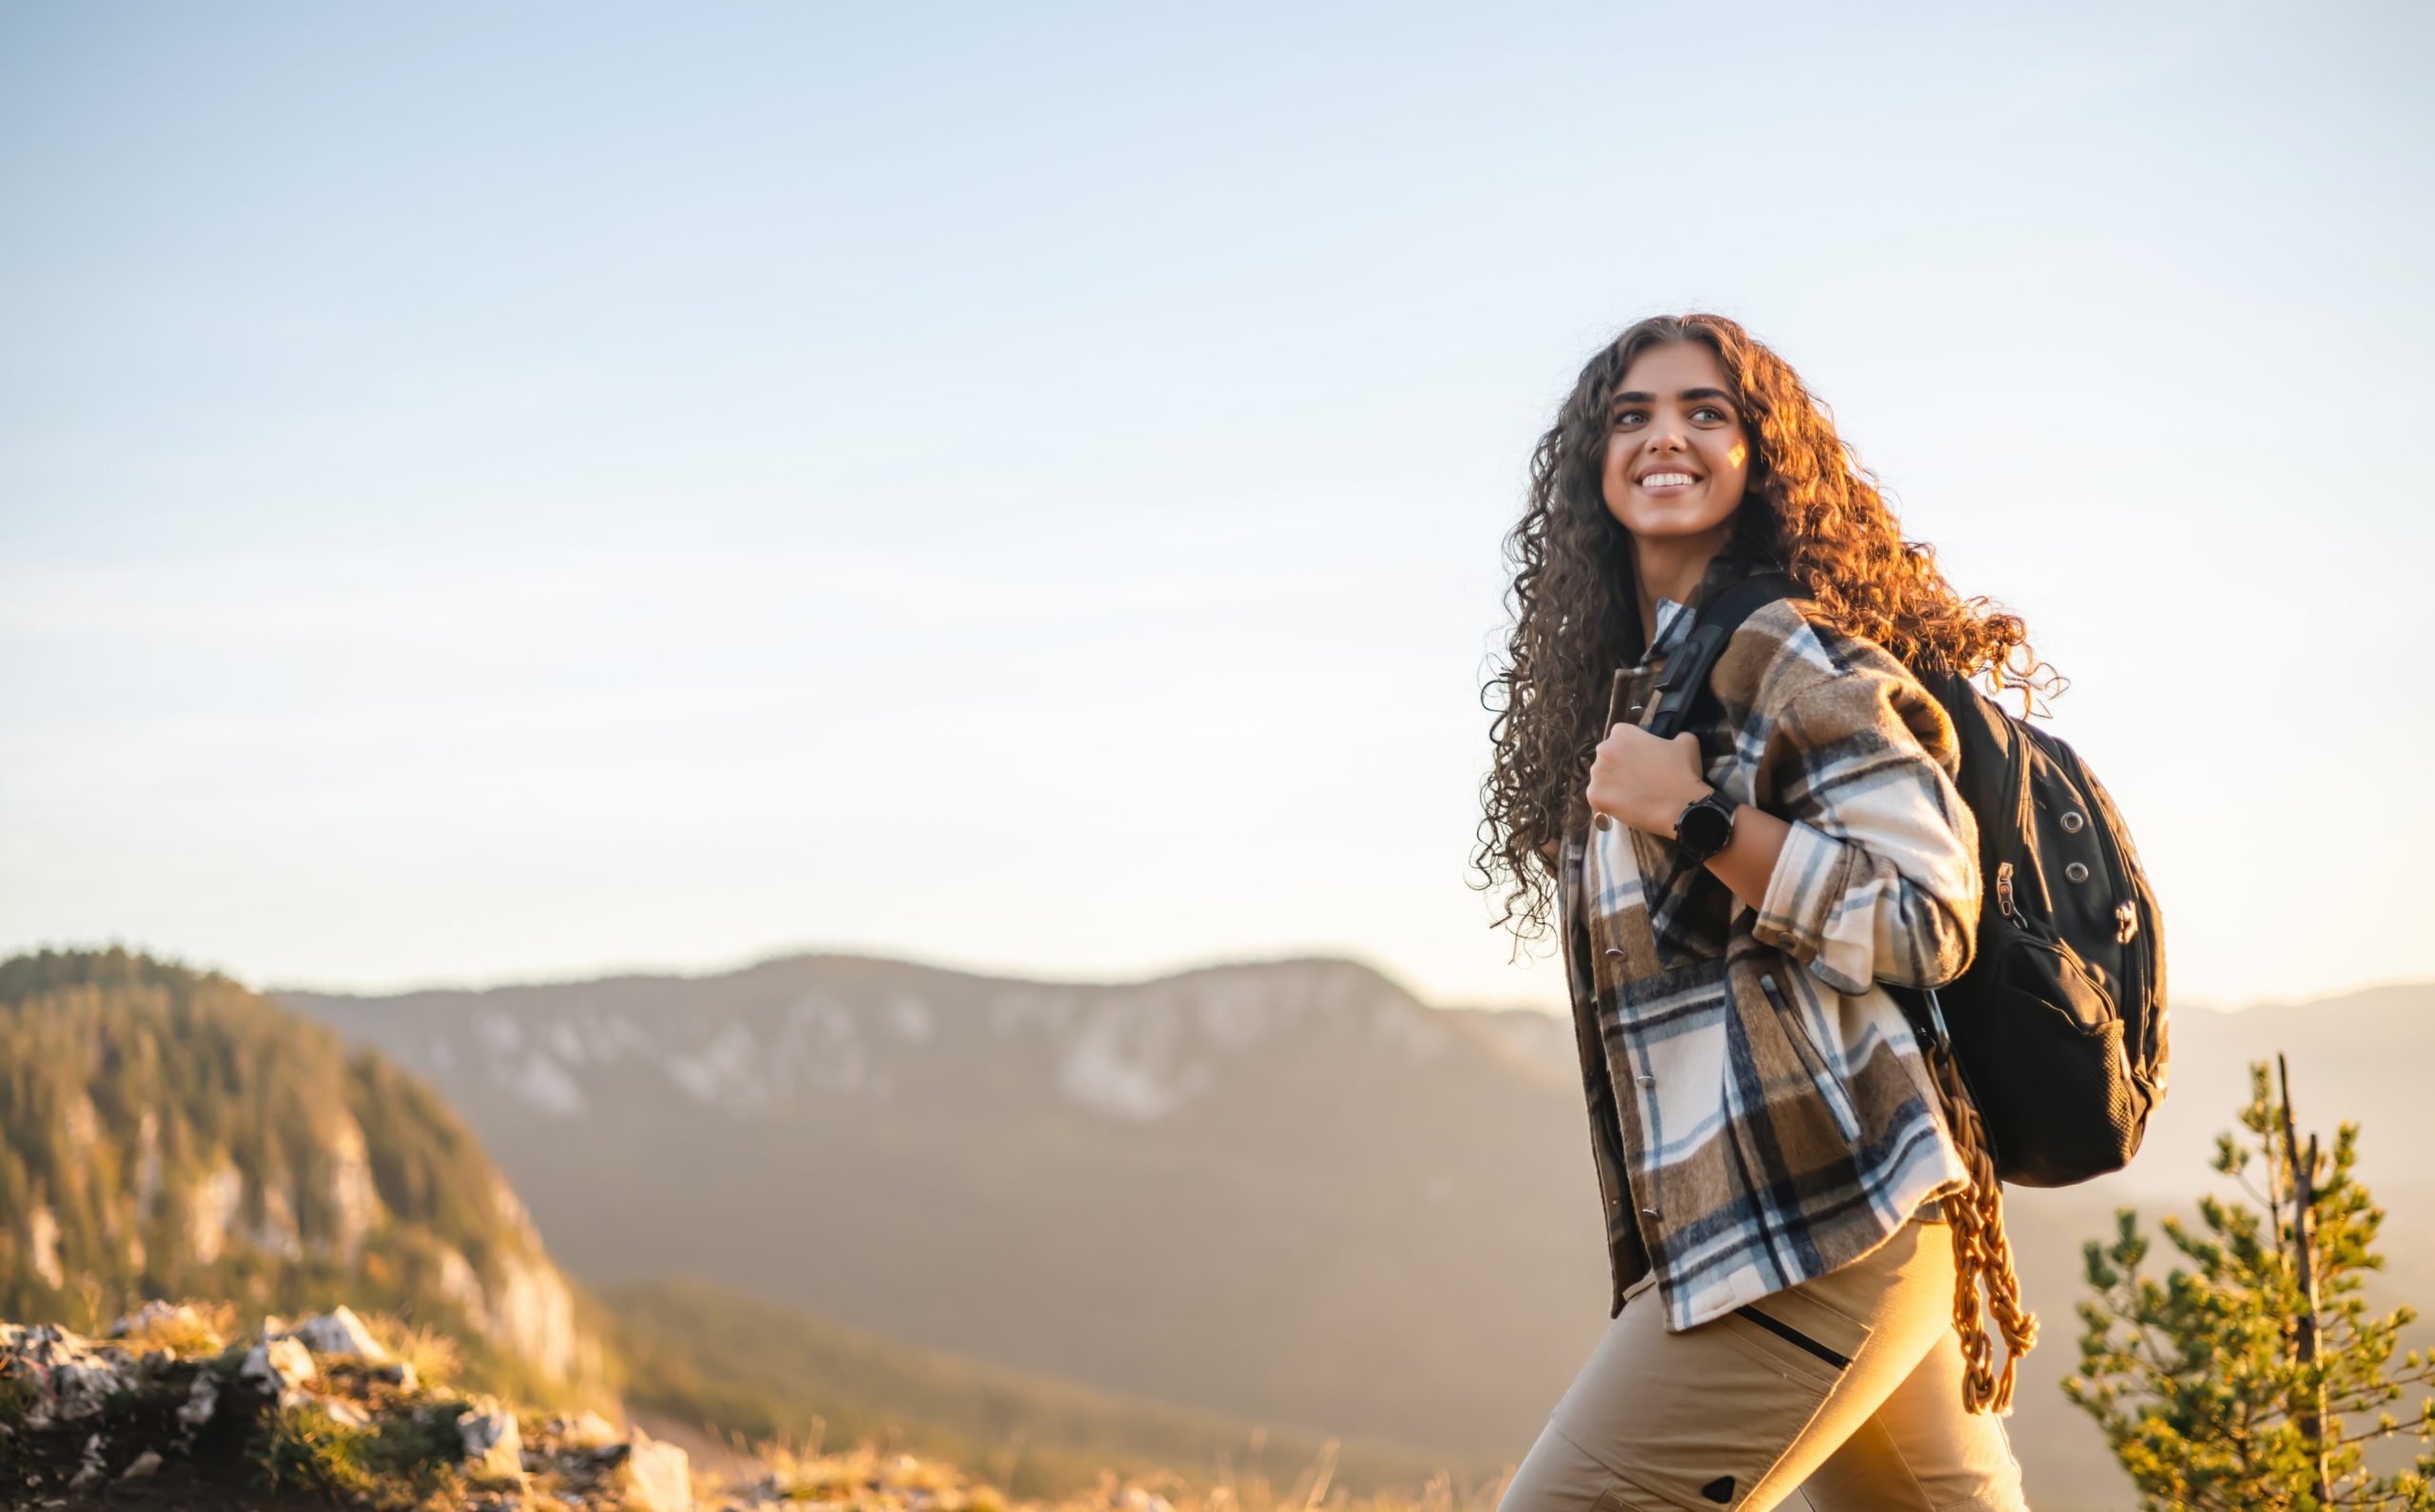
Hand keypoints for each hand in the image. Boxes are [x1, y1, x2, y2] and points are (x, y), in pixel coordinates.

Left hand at [1586, 726, 1712, 837]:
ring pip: (1602, 778)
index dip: (1632, 751)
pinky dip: (1608, 803)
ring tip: (1633, 795)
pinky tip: (1625, 806)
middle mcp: (1604, 749)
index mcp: (1622, 732)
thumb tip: (1673, 741)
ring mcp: (1597, 773)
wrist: (1681, 806)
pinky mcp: (1594, 795)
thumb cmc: (1683, 772)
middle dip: (1620, 767)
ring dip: (1613, 785)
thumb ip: (1674, 736)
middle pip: (1608, 758)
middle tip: (1638, 780)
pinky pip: (1598, 798)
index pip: (1621, 738)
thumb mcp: (1686, 742)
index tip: (1643, 762)